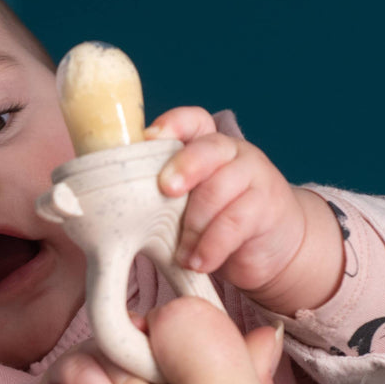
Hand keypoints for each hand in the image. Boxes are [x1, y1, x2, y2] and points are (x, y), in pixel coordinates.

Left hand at [147, 106, 342, 315]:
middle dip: (184, 167)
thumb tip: (112, 202)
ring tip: (180, 255)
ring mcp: (254, 177)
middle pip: (209, 150)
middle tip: (166, 190)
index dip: (173, 124)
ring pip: (219, 190)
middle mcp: (232, 154)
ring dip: (193, 225)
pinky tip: (198, 262)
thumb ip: (164, 193)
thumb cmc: (216, 221)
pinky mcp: (267, 207)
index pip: (193, 121)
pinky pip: (235, 223)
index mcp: (207, 146)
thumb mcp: (189, 202)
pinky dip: (211, 246)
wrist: (273, 245)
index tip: (149, 138)